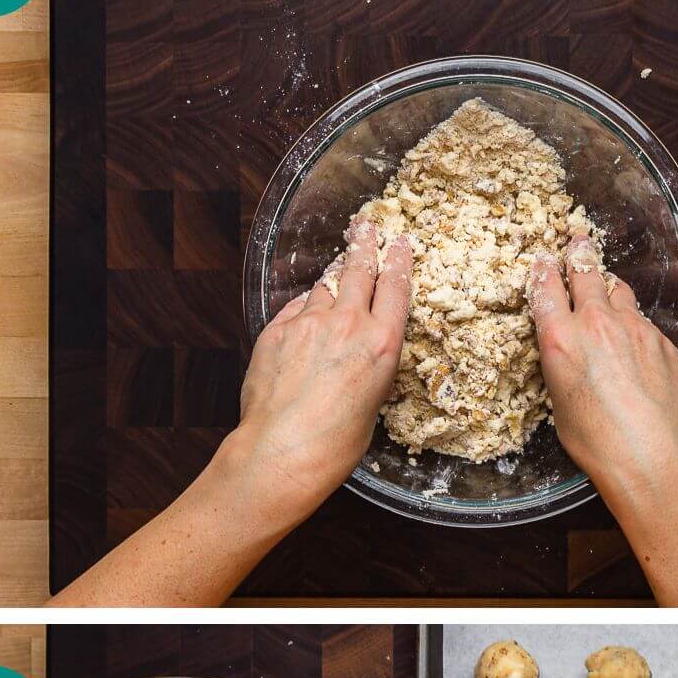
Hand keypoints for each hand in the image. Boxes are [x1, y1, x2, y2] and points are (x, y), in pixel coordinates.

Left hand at [222, 217, 413, 529]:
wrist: (284, 449)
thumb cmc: (334, 443)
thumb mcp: (373, 403)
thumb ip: (370, 367)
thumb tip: (358, 359)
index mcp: (382, 344)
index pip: (396, 287)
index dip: (399, 261)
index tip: (399, 245)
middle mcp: (349, 324)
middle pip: (359, 270)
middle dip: (365, 245)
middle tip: (366, 228)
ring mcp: (310, 323)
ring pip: (325, 285)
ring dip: (333, 275)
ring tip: (337, 266)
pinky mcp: (277, 330)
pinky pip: (296, 307)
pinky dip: (304, 306)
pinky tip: (306, 311)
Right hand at [528, 233, 677, 503]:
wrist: (651, 456)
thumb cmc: (600, 443)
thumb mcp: (560, 405)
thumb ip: (562, 367)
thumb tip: (568, 359)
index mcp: (561, 340)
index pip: (546, 288)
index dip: (544, 270)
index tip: (544, 262)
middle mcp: (597, 324)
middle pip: (587, 271)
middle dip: (580, 253)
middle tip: (578, 242)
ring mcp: (634, 328)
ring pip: (620, 291)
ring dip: (610, 288)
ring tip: (607, 290)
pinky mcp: (662, 341)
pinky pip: (644, 322)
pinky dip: (635, 325)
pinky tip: (635, 345)